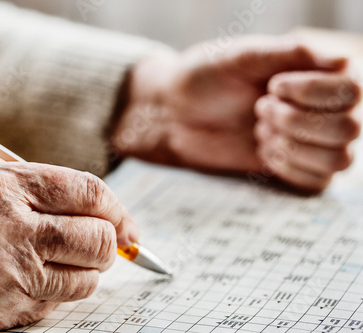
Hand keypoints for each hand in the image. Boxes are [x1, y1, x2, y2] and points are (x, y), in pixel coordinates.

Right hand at [0, 162, 137, 331]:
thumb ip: (35, 194)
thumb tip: (92, 209)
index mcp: (3, 183)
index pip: (88, 191)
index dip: (116, 207)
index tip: (126, 223)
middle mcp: (10, 225)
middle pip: (99, 238)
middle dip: (110, 242)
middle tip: (103, 244)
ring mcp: (8, 271)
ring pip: (87, 276)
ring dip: (86, 270)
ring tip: (61, 261)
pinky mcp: (4, 309)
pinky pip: (58, 302)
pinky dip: (58, 291)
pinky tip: (32, 280)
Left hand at [112, 35, 360, 190]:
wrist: (174, 113)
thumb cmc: (205, 77)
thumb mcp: (241, 55)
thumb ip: (290, 53)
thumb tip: (343, 60)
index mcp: (315, 74)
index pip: (350, 92)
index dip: (311, 93)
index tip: (271, 86)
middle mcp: (321, 109)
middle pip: (347, 129)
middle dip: (296, 122)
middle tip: (259, 109)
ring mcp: (309, 142)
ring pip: (339, 160)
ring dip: (293, 146)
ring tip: (259, 130)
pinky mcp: (293, 169)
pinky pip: (318, 183)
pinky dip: (289, 168)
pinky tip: (262, 151)